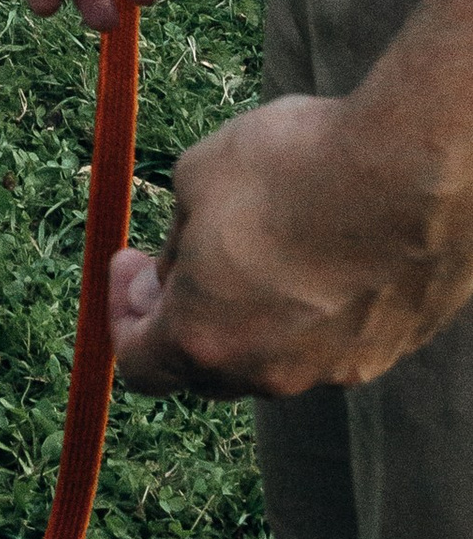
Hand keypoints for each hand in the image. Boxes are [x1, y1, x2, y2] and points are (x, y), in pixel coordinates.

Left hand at [114, 91, 472, 397]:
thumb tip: (184, 256)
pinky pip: (334, 338)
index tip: (131, 267)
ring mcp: (336, 368)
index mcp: (204, 338)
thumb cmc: (296, 166)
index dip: (123, 315)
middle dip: (185, 315)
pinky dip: (315, 307)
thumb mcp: (197, 176)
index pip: (141, 365)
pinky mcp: (391, 349)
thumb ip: (179, 233)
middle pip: (207, 366)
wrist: (415, 166)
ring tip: (263, 242)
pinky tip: (325, 248)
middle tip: (183, 258)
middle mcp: (269, 373)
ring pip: (275, 353)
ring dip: (253, 312)